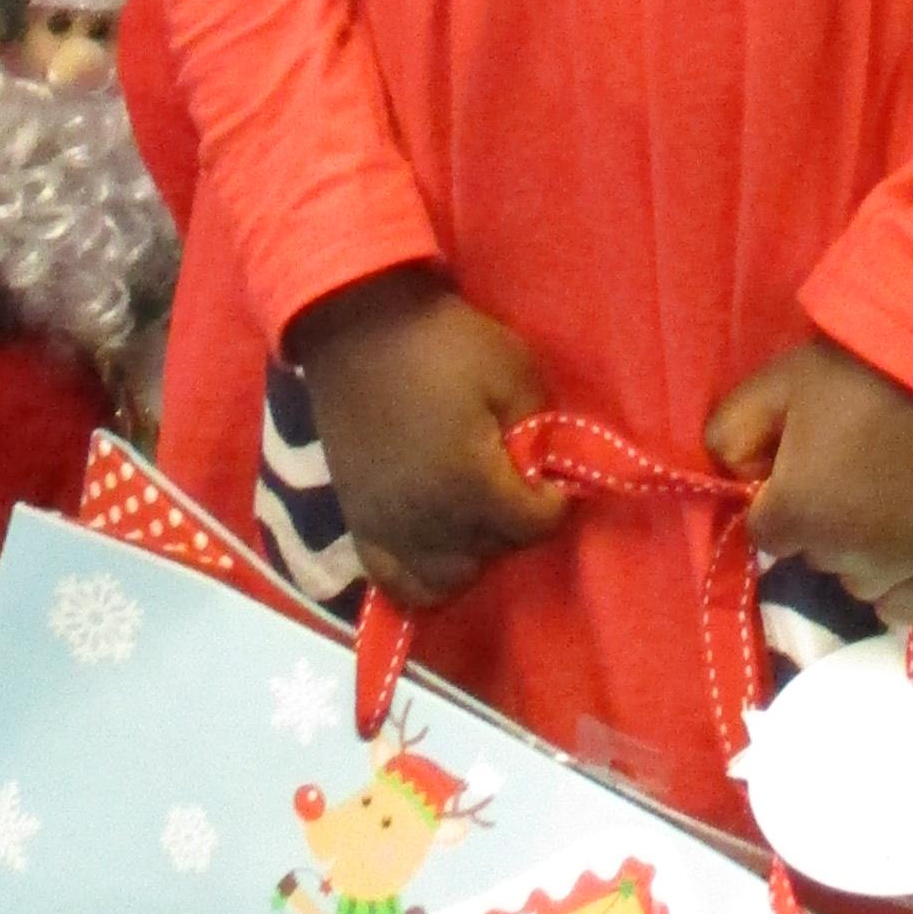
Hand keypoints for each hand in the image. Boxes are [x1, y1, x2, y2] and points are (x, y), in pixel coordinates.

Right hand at [292, 271, 566, 612]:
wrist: (359, 328)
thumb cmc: (443, 343)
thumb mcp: (512, 369)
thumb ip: (541, 431)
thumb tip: (544, 475)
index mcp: (469, 483)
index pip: (533, 526)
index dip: (553, 503)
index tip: (550, 478)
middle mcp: (427, 521)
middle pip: (493, 555)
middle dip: (514, 525)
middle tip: (514, 485)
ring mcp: (387, 528)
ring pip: (447, 581)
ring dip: (473, 555)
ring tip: (478, 514)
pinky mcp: (359, 524)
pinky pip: (396, 585)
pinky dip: (423, 578)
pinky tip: (438, 548)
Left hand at [708, 339, 912, 627]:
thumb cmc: (852, 374)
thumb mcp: (773, 385)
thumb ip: (730, 437)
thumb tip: (735, 481)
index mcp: (797, 512)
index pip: (766, 533)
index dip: (780, 499)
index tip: (802, 467)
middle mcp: (843, 552)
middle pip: (812, 555)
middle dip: (819, 521)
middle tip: (845, 470)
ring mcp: (897, 563)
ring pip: (855, 580)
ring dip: (856, 551)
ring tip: (879, 499)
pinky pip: (903, 606)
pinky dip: (895, 585)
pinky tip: (896, 547)